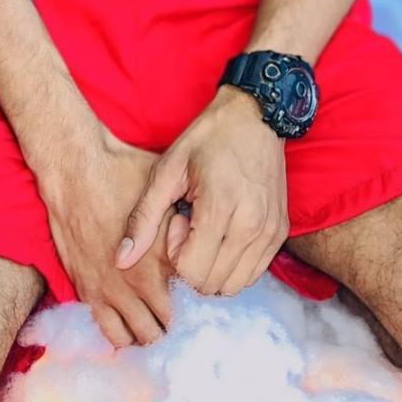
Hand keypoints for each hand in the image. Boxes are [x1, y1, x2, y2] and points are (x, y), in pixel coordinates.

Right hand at [38, 131, 191, 349]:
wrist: (75, 171)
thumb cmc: (123, 172)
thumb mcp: (166, 190)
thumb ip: (187, 220)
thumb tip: (209, 234)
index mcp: (165, 256)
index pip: (195, 299)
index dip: (201, 299)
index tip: (201, 294)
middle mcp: (141, 280)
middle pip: (172, 326)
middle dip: (180, 323)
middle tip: (183, 315)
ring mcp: (114, 291)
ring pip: (144, 337)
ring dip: (153, 332)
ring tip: (158, 321)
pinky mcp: (89, 293)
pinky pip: (112, 334)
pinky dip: (126, 337)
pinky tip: (132, 325)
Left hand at [114, 86, 289, 297]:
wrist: (255, 115)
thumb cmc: (207, 139)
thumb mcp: (167, 170)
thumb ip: (143, 218)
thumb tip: (121, 261)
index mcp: (220, 208)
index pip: (191, 272)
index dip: (175, 253)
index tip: (177, 219)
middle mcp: (251, 226)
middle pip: (211, 284)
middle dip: (192, 263)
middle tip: (190, 223)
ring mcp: (270, 231)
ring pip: (233, 286)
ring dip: (213, 268)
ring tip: (208, 228)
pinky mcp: (280, 233)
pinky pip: (252, 273)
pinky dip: (233, 264)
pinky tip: (225, 232)